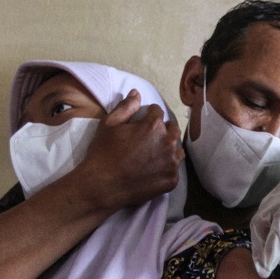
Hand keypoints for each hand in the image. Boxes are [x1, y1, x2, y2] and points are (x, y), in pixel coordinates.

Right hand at [73, 90, 184, 212]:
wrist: (102, 185)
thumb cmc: (103, 153)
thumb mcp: (109, 124)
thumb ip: (126, 107)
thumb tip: (137, 93)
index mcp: (154, 126)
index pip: (157, 112)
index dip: (148, 115)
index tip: (141, 122)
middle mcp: (168, 142)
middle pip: (172, 129)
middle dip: (162, 130)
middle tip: (147, 139)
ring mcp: (172, 162)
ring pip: (177, 149)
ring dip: (168, 148)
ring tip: (152, 154)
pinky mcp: (172, 179)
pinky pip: (174, 168)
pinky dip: (166, 167)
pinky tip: (153, 169)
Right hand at [250, 165, 279, 277]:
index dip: (273, 242)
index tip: (269, 265)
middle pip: (261, 220)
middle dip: (260, 247)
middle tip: (266, 272)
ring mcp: (278, 195)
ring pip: (259, 220)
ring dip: (261, 244)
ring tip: (273, 265)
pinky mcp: (277, 200)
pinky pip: (264, 219)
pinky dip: (266, 237)